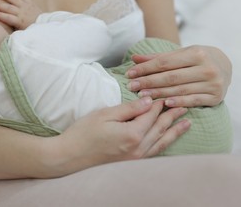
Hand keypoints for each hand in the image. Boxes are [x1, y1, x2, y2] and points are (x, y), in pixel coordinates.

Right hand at [0, 0, 42, 29]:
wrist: (45, 24)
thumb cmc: (33, 30)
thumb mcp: (23, 33)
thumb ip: (15, 33)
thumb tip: (6, 36)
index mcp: (20, 22)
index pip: (7, 18)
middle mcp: (22, 13)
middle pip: (8, 8)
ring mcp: (26, 6)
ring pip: (14, 0)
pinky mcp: (30, 3)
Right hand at [54, 98, 189, 172]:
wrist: (70, 156)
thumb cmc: (84, 134)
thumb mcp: (104, 115)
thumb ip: (129, 109)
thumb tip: (148, 101)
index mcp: (132, 134)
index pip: (151, 115)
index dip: (157, 103)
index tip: (163, 93)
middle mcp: (138, 148)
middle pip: (160, 128)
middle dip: (172, 115)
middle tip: (184, 105)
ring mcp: (136, 158)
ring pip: (161, 142)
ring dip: (174, 131)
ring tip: (186, 123)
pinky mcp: (131, 162)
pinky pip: (154, 152)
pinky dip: (164, 143)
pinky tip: (168, 139)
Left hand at [126, 45, 231, 107]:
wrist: (225, 66)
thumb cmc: (197, 59)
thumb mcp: (180, 54)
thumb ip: (158, 57)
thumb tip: (134, 58)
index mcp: (197, 53)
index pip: (164, 62)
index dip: (145, 68)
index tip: (130, 74)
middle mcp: (207, 68)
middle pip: (171, 77)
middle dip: (148, 82)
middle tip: (132, 86)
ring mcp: (213, 84)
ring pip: (179, 90)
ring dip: (158, 94)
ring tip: (142, 96)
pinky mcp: (215, 97)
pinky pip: (193, 101)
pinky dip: (178, 102)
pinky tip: (164, 103)